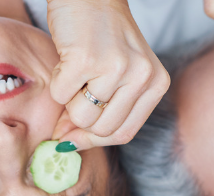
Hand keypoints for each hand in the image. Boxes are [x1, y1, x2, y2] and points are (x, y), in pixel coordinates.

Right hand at [47, 0, 168, 148]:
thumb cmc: (102, 33)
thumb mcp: (122, 72)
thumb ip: (108, 110)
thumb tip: (69, 145)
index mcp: (156, 83)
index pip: (124, 134)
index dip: (95, 140)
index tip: (74, 138)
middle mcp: (142, 76)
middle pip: (102, 130)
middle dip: (80, 121)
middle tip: (75, 96)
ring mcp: (116, 67)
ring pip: (81, 117)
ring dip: (68, 101)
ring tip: (76, 73)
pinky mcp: (86, 59)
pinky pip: (60, 95)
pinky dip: (57, 82)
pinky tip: (67, 60)